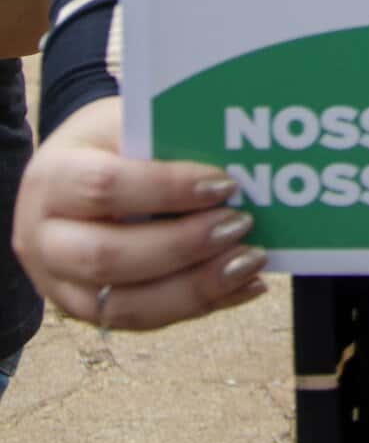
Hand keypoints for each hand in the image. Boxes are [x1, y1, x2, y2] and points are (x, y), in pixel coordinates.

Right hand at [13, 98, 267, 330]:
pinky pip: (142, 319)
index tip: (223, 183)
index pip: (105, 187)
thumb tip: (234, 160)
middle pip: (109, 257)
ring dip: (196, 287)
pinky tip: (244, 285)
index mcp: (51, 181)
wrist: (65, 178)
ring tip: (250, 262)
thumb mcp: (123, 124)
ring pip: (126, 305)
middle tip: (241, 224)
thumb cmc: (106, 143)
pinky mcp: (87, 312)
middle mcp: (45, 241)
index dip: (166, 188)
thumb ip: (165, 141)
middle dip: (183, 245)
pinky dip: (198, 305)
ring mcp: (60, 285)